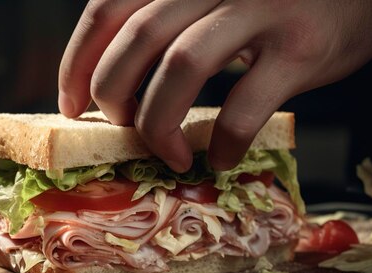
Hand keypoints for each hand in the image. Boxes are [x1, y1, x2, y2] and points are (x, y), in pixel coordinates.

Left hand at [58, 0, 371, 171]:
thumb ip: (173, 19)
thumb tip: (119, 77)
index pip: (109, 9)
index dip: (78, 62)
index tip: (69, 104)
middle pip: (136, 40)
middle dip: (112, 97)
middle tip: (119, 127)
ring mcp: (261, 8)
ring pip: (181, 68)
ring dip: (160, 123)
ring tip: (167, 153)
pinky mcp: (302, 47)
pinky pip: (245, 106)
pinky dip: (223, 142)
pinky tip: (220, 158)